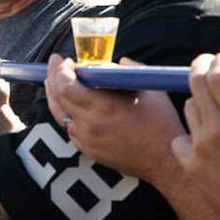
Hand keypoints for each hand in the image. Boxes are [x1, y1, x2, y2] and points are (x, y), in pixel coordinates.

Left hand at [45, 55, 183, 184]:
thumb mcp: (148, 89)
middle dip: (53, 78)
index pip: (65, 86)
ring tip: (58, 83)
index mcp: (104, 107)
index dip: (59, 70)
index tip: (61, 59)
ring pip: (60, 115)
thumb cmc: (161, 123)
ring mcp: (87, 141)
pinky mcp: (89, 151)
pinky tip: (74, 107)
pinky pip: (71, 129)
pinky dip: (68, 114)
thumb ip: (130, 70)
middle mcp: (90, 125)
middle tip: (55, 66)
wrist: (166, 160)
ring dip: (58, 97)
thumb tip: (117, 63)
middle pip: (57, 99)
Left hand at [170, 54, 219, 219]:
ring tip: (215, 107)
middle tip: (211, 66)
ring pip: (189, 107)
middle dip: (202, 67)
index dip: (219, 62)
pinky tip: (206, 139)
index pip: (218, 76)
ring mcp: (198, 148)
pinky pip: (181, 137)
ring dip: (200, 100)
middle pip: (196, 83)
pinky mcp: (187, 163)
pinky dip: (191, 133)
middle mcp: (216, 132)